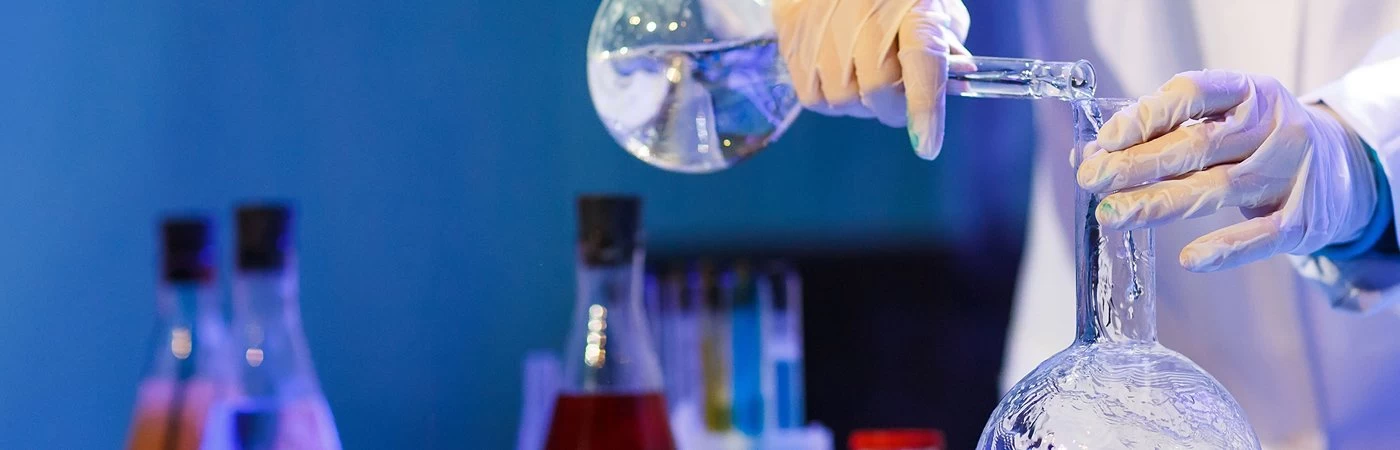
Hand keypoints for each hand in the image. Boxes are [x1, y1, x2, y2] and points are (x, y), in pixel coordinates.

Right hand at [772, 0, 969, 158]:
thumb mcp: (936, 4)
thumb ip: (947, 44)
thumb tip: (953, 82)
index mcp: (912, 3)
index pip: (922, 61)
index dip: (925, 109)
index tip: (927, 146)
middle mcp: (864, 12)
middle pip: (877, 89)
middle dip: (892, 109)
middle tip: (897, 101)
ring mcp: (822, 23)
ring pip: (841, 99)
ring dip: (858, 104)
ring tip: (863, 79)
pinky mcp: (792, 32)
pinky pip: (811, 95)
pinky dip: (829, 99)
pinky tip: (838, 76)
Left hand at [1077, 70, 1378, 271]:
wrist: (1342, 168)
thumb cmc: (1255, 141)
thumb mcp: (1219, 120)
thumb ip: (1160, 132)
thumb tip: (1086, 154)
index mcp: (1249, 92)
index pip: (1194, 94)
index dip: (1148, 115)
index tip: (1107, 139)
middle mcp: (1273, 127)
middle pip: (1197, 145)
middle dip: (1137, 164)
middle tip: (1091, 180)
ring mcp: (1290, 172)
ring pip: (1218, 188)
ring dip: (1159, 204)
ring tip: (1113, 215)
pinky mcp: (1302, 219)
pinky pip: (1261, 235)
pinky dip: (1226, 248)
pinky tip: (1191, 259)